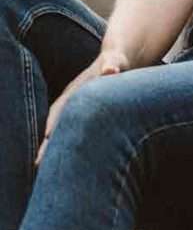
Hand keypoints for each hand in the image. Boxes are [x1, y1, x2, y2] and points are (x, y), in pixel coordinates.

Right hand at [36, 48, 129, 164]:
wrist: (115, 60)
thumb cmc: (116, 62)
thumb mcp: (115, 61)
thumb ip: (112, 65)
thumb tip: (110, 70)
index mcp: (76, 89)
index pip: (60, 107)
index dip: (54, 121)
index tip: (47, 137)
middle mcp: (70, 100)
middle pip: (55, 123)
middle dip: (47, 142)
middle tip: (38, 164)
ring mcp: (73, 107)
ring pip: (59, 129)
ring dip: (53, 147)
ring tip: (43, 169)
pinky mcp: (79, 114)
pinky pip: (68, 130)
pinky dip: (64, 144)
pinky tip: (64, 162)